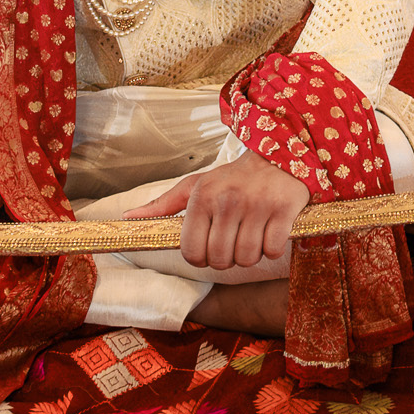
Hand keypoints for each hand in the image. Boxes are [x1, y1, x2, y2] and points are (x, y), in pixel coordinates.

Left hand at [125, 151, 309, 272]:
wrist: (279, 154)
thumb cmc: (234, 178)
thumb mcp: (197, 185)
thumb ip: (164, 205)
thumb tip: (129, 218)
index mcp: (202, 196)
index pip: (192, 251)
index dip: (201, 258)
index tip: (210, 249)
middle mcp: (228, 200)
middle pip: (219, 259)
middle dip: (227, 258)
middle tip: (235, 242)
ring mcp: (257, 205)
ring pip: (247, 258)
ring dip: (251, 255)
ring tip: (253, 236)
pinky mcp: (284, 208)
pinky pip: (273, 250)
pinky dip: (273, 249)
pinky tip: (271, 233)